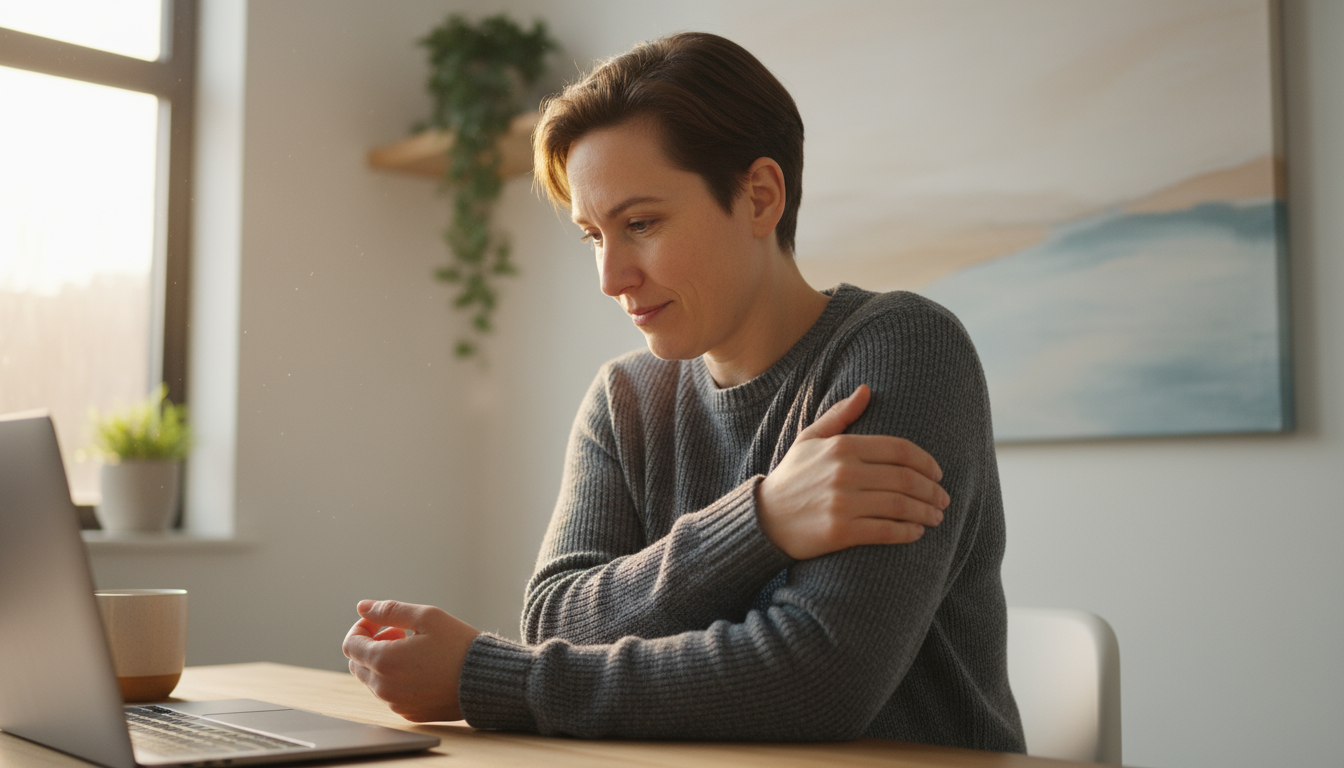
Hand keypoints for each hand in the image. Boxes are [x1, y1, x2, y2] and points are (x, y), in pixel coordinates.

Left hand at [342, 599, 479, 721]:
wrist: (487, 681)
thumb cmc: (459, 646)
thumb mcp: (426, 617)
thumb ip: (390, 610)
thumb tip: (362, 607)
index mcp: (383, 661)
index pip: (350, 644)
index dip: (362, 627)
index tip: (382, 621)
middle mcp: (384, 687)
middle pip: (357, 663)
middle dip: (372, 644)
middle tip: (400, 634)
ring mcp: (395, 703)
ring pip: (373, 680)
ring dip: (384, 662)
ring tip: (415, 650)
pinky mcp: (409, 713)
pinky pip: (390, 694)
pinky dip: (396, 679)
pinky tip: (422, 669)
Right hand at [756, 384, 949, 559]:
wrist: (764, 519)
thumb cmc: (792, 477)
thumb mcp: (810, 439)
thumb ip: (840, 415)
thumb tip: (866, 390)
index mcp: (841, 447)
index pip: (899, 449)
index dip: (925, 461)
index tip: (938, 473)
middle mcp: (843, 472)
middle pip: (905, 478)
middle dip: (932, 490)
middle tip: (943, 499)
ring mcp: (842, 503)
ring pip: (900, 505)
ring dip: (926, 512)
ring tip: (936, 517)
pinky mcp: (840, 531)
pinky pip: (885, 531)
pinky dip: (907, 532)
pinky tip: (916, 532)